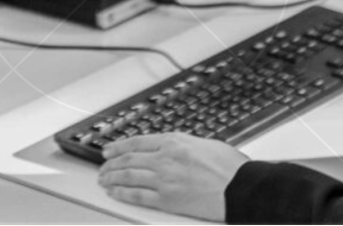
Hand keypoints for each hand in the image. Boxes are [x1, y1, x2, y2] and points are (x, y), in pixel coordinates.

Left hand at [98, 132, 247, 220]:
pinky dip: (122, 193)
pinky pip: (137, 196)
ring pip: (128, 177)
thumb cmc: (229, 167)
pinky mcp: (167, 199)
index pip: (137, 142)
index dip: (118, 146)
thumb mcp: (203, 144)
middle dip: (111, 163)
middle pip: (129, 159)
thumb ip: (181, 145)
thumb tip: (168, 149)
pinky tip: (115, 193)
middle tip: (103, 166)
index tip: (109, 150)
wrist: (240, 188)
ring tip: (104, 179)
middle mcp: (166, 159)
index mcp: (175, 142)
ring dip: (112, 178)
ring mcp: (164, 180)